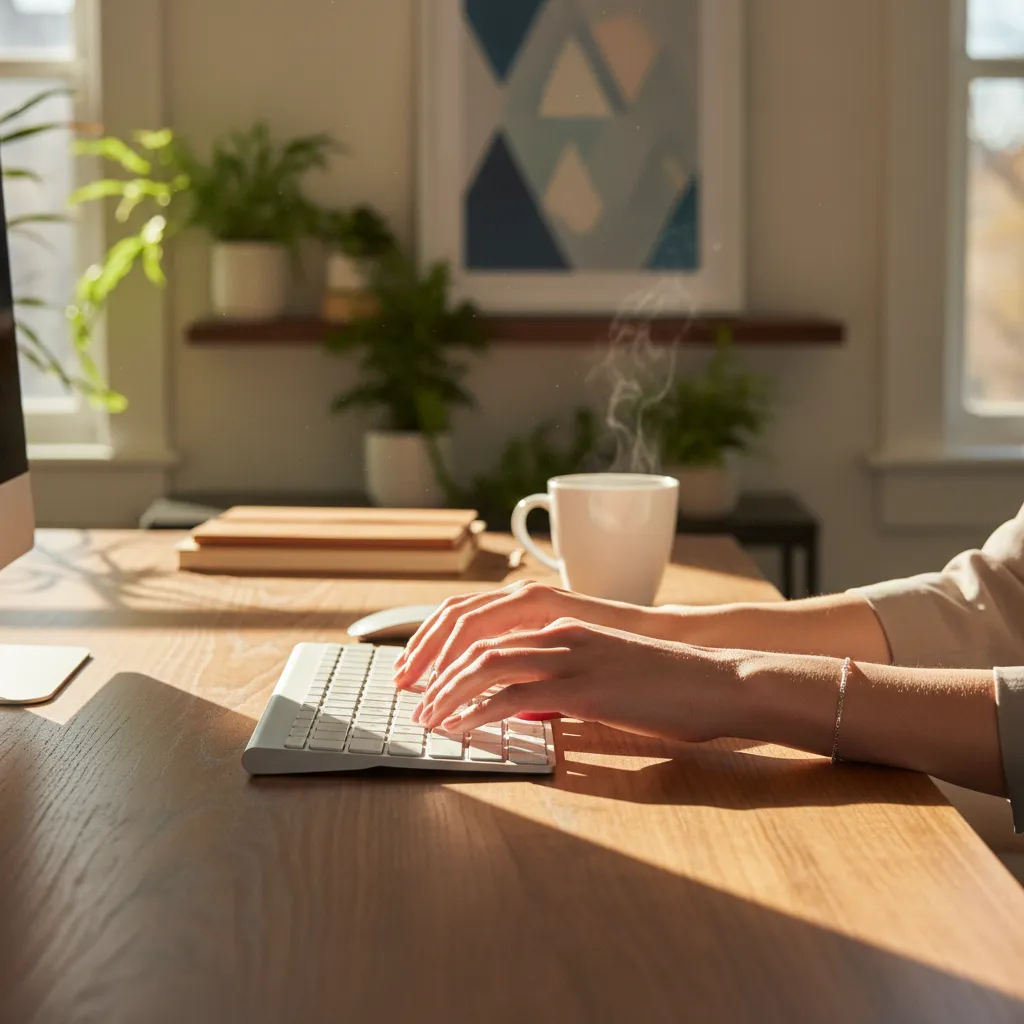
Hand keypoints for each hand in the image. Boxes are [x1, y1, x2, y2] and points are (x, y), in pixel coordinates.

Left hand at [409, 616, 743, 741]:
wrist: (716, 682)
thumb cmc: (667, 685)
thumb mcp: (604, 675)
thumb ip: (560, 685)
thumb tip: (524, 709)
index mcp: (562, 626)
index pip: (486, 624)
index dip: (446, 646)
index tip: (421, 672)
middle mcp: (558, 633)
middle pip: (474, 638)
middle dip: (432, 666)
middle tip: (408, 695)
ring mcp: (569, 657)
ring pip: (485, 664)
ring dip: (446, 691)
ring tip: (425, 718)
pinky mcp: (580, 688)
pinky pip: (511, 697)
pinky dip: (476, 712)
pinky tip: (459, 730)